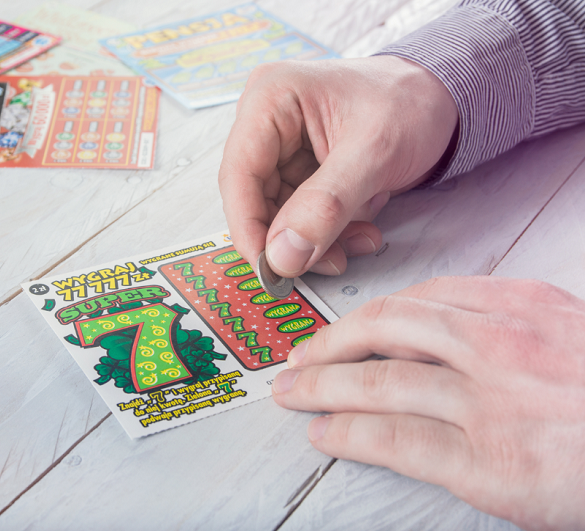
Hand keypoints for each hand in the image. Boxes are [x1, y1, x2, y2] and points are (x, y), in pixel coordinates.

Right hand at [218, 56, 457, 276]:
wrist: (447, 97)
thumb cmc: (413, 103)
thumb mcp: (374, 153)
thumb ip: (326, 206)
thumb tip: (282, 257)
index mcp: (270, 98)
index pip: (238, 174)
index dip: (248, 227)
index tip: (269, 269)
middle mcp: (266, 121)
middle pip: (256, 198)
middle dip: (292, 238)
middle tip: (326, 264)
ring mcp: (283, 147)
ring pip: (280, 213)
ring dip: (317, 239)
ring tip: (360, 241)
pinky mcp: (301, 169)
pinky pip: (302, 215)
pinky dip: (331, 232)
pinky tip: (363, 230)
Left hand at [271, 276, 584, 529]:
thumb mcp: (573, 334)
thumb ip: (516, 327)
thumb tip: (454, 334)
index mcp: (525, 309)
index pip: (421, 301)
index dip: (368, 316)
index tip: (342, 329)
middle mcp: (500, 346)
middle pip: (386, 330)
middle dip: (330, 343)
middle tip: (298, 358)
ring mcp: (490, 402)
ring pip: (379, 381)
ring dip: (323, 386)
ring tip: (292, 394)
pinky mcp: (489, 463)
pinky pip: (397, 438)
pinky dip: (350, 433)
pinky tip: (325, 434)